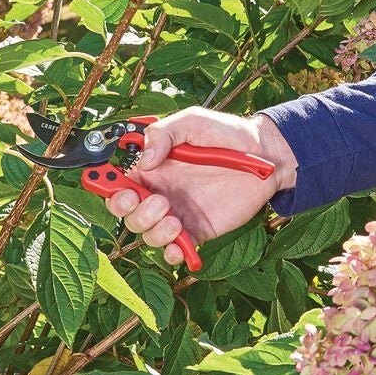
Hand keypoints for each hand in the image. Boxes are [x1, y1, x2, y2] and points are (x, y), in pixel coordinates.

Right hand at [100, 108, 298, 268]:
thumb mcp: (192, 122)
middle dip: (133, 213)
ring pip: (148, 234)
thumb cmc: (227, 135)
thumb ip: (163, 134)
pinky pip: (177, 249)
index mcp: (154, 168)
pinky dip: (173, 252)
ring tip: (174, 218)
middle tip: (158, 202)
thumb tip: (145, 160)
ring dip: (154, 231)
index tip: (122, 191)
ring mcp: (179, 213)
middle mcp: (161, 192)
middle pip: (128, 214)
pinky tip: (180, 243)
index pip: (119, 183)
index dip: (110, 190)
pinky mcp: (198, 230)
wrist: (265, 155)